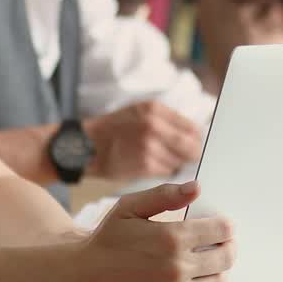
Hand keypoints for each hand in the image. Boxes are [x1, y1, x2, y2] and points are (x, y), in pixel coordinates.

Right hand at [63, 182, 235, 281]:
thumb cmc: (104, 245)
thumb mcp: (128, 209)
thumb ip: (164, 196)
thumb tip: (195, 187)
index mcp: (170, 238)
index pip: (221, 231)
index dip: (226, 227)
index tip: (224, 227)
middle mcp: (176, 269)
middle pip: (226, 258)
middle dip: (227, 248)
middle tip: (222, 245)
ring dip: (218, 272)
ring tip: (206, 265)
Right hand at [85, 101, 203, 179]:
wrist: (86, 145)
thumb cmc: (115, 129)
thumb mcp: (140, 112)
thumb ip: (167, 121)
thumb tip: (196, 136)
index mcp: (154, 109)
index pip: (192, 128)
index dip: (196, 139)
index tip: (194, 145)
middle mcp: (153, 125)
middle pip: (191, 146)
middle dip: (191, 155)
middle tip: (185, 158)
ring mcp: (149, 146)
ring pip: (179, 162)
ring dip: (175, 164)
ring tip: (158, 159)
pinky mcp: (145, 165)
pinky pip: (166, 172)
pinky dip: (163, 172)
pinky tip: (150, 166)